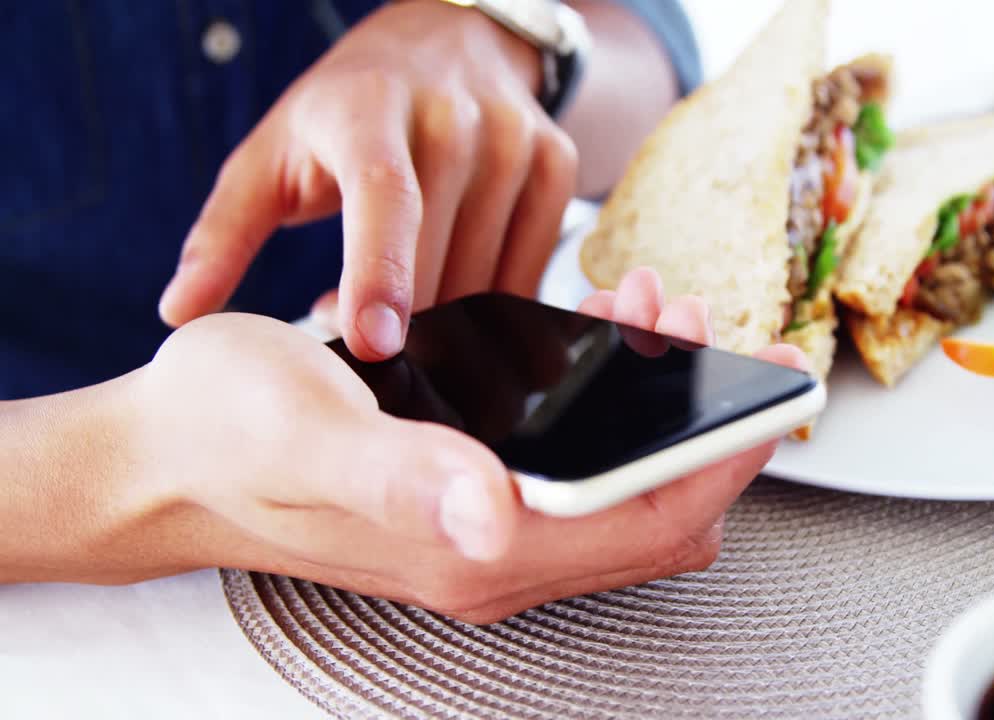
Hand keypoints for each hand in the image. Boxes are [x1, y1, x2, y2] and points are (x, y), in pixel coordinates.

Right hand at [136, 269, 806, 622]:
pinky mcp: (471, 497)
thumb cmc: (227, 436)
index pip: (656, 519)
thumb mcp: (307, 435)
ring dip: (657, 403)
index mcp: (477, 549)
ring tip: (643, 306)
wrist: (164, 453)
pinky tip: (592, 335)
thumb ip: (401, 475)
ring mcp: (487, 530)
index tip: (760, 375)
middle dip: (699, 417)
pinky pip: (580, 466)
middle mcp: (497, 554)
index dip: (723, 455)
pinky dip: (611, 404)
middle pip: (659, 508)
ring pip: (625, 485)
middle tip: (687, 315)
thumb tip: (492, 507)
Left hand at [158, 0, 576, 362]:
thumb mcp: (272, 155)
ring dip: (442, 318)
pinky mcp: (556, 163)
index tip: (374, 343)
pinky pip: (527, 271)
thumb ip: (223, 234)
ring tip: (399, 302)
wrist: (450, 41)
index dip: (380, 272)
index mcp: (370, 110)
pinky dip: (488, 302)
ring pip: (487, 278)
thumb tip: (179, 314)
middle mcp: (455, 119)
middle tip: (360, 333)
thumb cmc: (344, 113)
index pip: (385, 195)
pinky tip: (450, 289)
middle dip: (400, 321)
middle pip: (438, 260)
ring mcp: (515, 140)